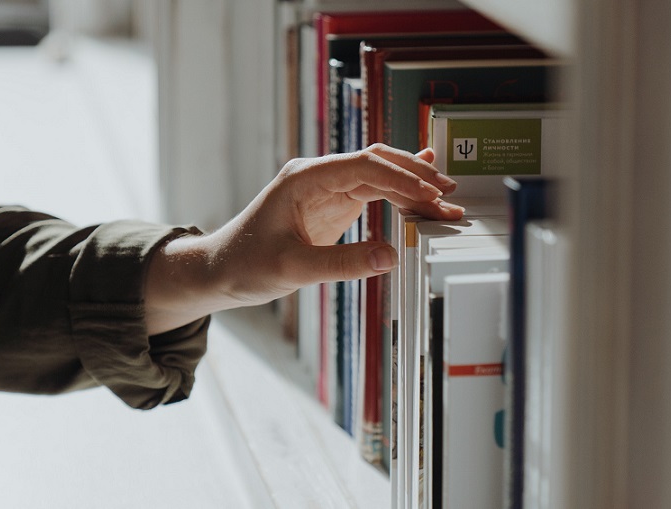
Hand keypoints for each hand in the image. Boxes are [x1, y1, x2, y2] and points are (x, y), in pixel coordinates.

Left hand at [145, 144, 463, 333]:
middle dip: (415, 176)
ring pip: (379, 176)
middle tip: (449, 194)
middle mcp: (318, 176)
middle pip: (377, 163)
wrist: (221, 270)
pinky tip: (422, 189)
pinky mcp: (332, 205)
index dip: (400, 178)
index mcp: (305, 178)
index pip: (363, 167)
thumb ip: (342, 263)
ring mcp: (327, 188)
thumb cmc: (246, 265)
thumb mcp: (293, 269)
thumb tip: (390, 257)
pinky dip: (399, 195)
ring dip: (412, 186)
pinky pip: (373, 192)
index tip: (429, 195)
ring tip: (445, 201)